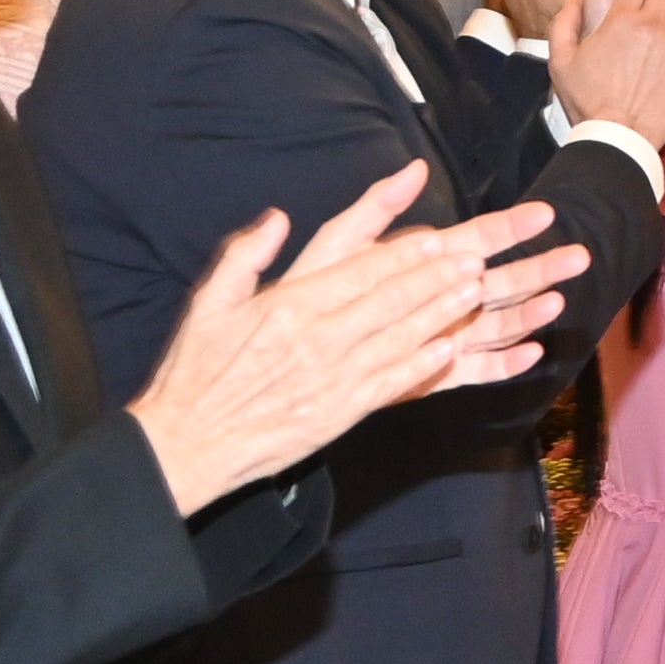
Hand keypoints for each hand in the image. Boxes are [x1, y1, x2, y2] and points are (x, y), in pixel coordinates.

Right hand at [126, 168, 587, 513]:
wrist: (186, 445)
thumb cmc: (195, 372)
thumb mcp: (208, 302)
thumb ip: (245, 255)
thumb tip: (276, 218)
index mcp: (288, 306)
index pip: (361, 271)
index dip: (406, 253)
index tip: (440, 237)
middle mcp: (318, 339)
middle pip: (392, 300)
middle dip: (438, 277)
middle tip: (478, 258)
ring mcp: (334, 378)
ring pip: (401, 338)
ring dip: (443, 313)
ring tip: (478, 292)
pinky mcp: (340, 413)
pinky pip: (392, 383)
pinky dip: (425, 364)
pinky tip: (452, 348)